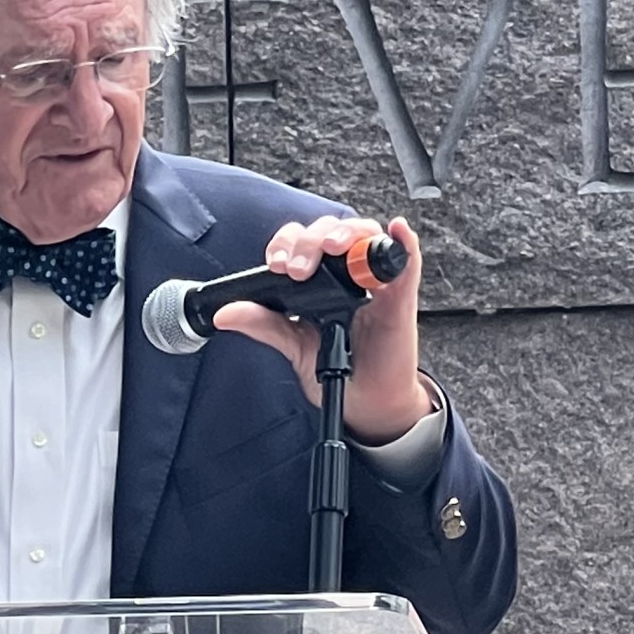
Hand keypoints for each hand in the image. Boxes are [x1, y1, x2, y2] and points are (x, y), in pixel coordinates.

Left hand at [209, 214, 436, 444]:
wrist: (367, 402)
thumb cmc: (339, 369)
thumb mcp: (295, 346)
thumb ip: (265, 326)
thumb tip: (226, 314)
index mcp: (320, 279)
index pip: (302, 242)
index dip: (287, 242)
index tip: (275, 264)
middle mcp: (347, 273)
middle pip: (330, 231)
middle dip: (309, 240)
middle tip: (296, 268)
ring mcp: (375, 280)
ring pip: (364, 235)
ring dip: (346, 234)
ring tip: (331, 247)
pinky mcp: (401, 295)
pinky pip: (407, 260)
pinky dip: (402, 241)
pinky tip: (395, 231)